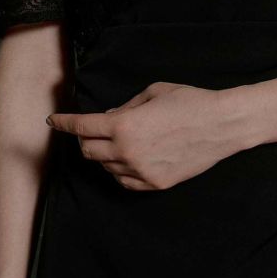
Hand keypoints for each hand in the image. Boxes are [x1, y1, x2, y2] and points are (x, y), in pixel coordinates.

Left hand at [47, 81, 235, 189]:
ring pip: (106, 167)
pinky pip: (124, 181)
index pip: (82, 127)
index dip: (64, 123)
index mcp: (124, 125)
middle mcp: (127, 152)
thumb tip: (109, 118)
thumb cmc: (189, 102)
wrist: (222, 125)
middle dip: (85, 139)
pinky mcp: (154, 184)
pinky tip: (129, 158)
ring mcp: (140, 171)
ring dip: (105, 154)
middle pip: (88, 151)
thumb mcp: (152, 93)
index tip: (54, 121)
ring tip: (121, 141)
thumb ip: (124, 107)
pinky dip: (119, 169)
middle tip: (92, 130)